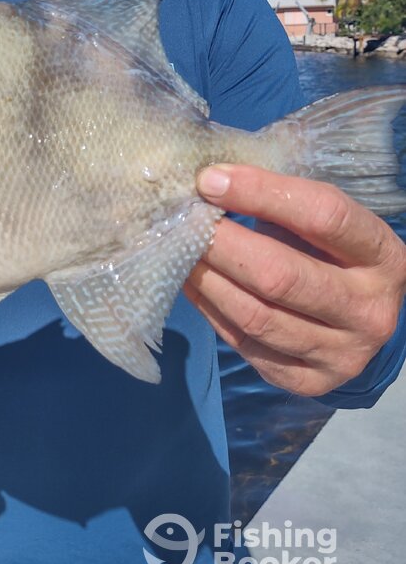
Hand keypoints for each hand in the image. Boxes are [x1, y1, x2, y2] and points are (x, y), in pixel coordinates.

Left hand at [184, 165, 405, 396]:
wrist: (364, 319)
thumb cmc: (333, 254)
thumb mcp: (324, 221)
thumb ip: (279, 202)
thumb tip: (209, 184)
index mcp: (382, 255)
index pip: (323, 216)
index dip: (261, 193)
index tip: (210, 180)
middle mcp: (369, 309)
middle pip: (281, 275)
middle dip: (222, 245)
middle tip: (184, 224)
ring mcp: (342, 353)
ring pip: (257, 317)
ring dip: (208, 282)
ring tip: (181, 253)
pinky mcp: (310, 383)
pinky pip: (247, 347)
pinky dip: (212, 312)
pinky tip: (193, 286)